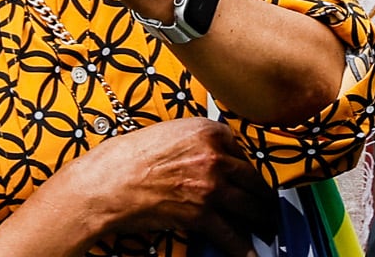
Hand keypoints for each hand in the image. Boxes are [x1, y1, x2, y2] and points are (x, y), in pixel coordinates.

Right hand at [31, 118, 266, 255]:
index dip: (243, 168)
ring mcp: (210, 185)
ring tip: (266, 225)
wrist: (107, 183)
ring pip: (248, 205)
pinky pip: (230, 233)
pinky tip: (251, 253)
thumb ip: (197, 141)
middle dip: (262, 195)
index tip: (248, 178)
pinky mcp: (200, 213)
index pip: (240, 150)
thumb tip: (213, 156)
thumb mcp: (170, 133)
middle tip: (267, 204)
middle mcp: (215, 155)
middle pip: (251, 178)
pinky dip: (243, 247)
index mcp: (208, 130)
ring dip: (260, 218)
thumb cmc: (128, 157)